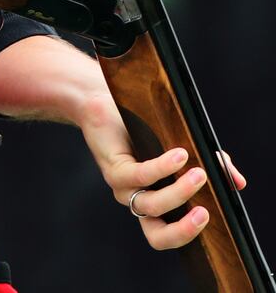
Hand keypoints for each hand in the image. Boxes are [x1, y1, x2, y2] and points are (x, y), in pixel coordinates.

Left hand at [80, 93, 245, 249]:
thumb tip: (238, 182)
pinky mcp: (116, 169)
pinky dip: (162, 167)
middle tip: (206, 213)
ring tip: (199, 173)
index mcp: (154, 205)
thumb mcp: (184, 149)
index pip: (170, 235)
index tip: (213, 218)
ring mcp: (124, 189)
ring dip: (179, 192)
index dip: (190, 234)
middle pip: (158, 236)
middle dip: (183, 230)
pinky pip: (141, 175)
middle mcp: (138, 203)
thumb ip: (211, 166)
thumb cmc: (144, 130)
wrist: (103, 106)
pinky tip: (180, 155)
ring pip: (152, 205)